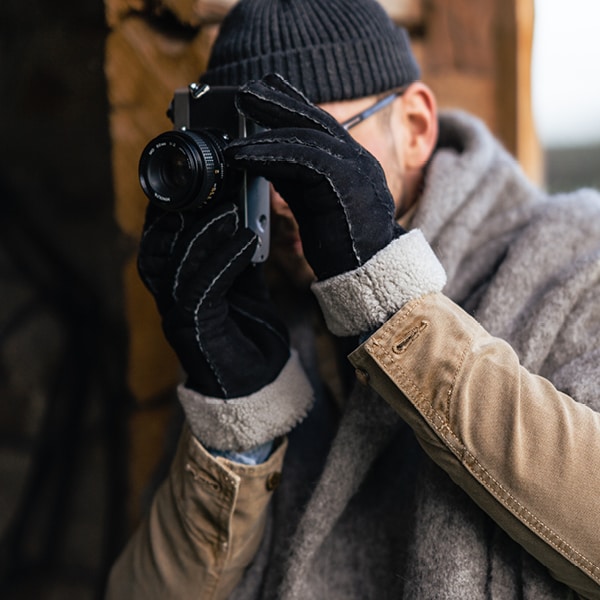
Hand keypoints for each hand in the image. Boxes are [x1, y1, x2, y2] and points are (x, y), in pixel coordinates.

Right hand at [137, 201, 289, 398]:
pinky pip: (202, 287)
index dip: (169, 213)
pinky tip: (247, 240)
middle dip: (174, 215)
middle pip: (155, 250)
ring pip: (173, 266)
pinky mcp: (194, 331)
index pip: (162, 245)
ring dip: (201, 233)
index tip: (191, 182)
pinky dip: (224, 260)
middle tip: (203, 186)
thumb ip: (239, 259)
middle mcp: (171, 301)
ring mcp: (177, 317)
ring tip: (229, 207)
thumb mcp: (247, 289)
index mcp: (180, 288)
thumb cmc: (250, 338)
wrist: (260, 386)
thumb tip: (247, 222)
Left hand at [227, 73, 404, 280]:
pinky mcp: (345, 183)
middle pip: (315, 118)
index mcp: (351, 163)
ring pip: (307, 135)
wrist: (370, 273)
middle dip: (278, 101)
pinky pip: (303, 159)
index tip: (267, 88)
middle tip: (246, 91)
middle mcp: (357, 159)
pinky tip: (242, 156)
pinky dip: (268, 154)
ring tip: (236, 126)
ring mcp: (355, 168)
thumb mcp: (313, 205)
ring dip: (266, 128)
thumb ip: (295, 180)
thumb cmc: (342, 246)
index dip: (292, 104)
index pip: (320, 126)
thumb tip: (262, 161)